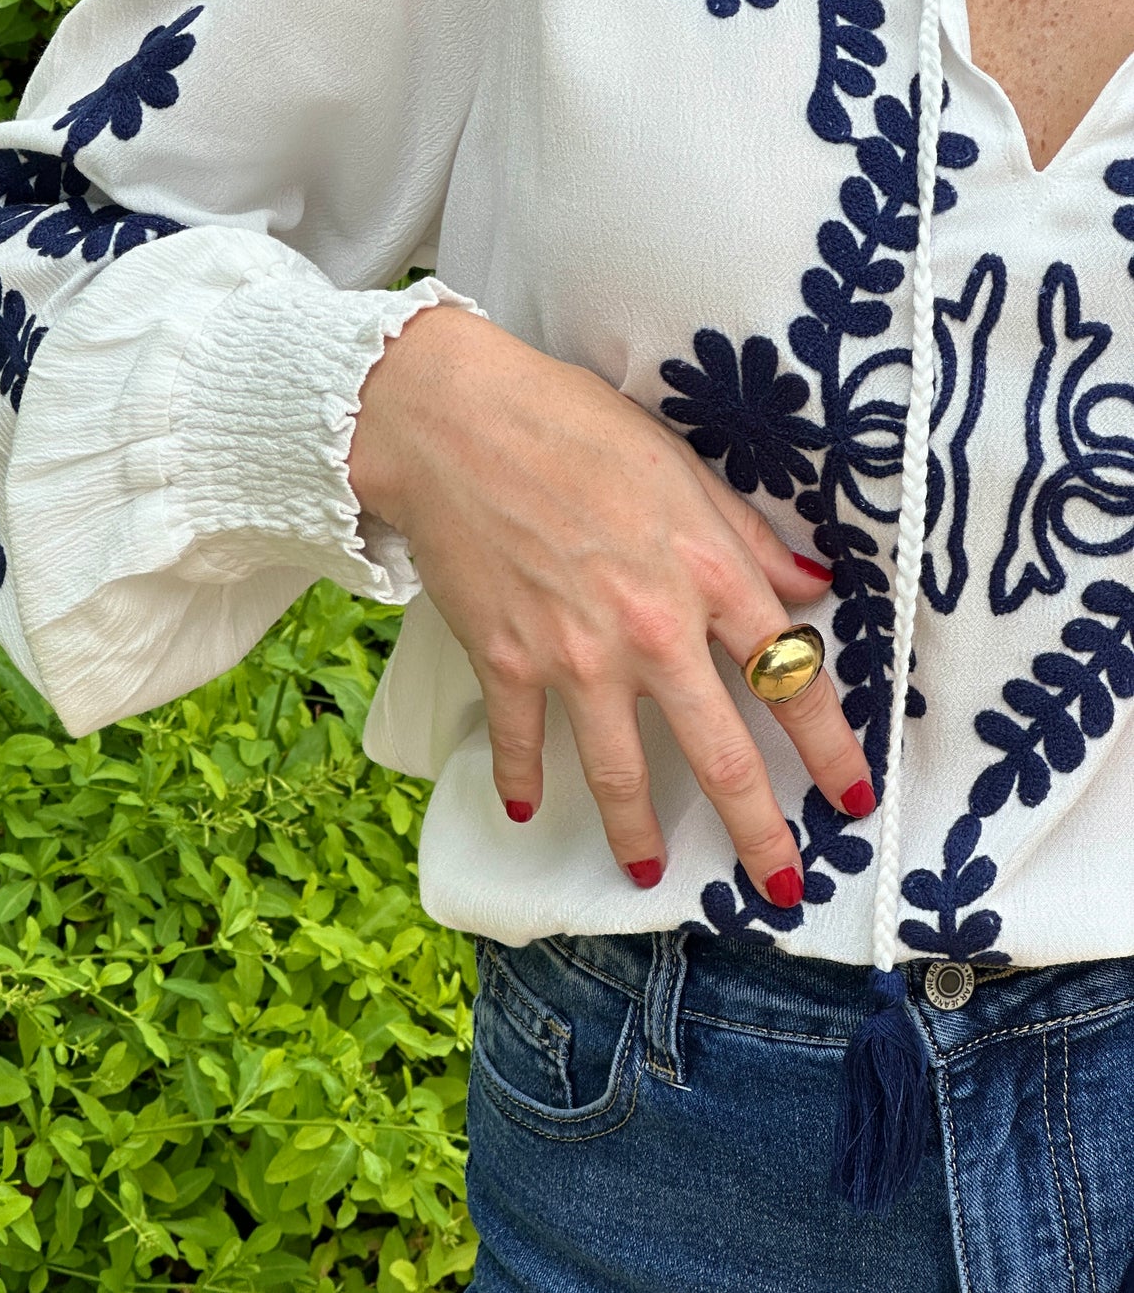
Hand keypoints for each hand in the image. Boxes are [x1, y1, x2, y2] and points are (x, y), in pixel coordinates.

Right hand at [348, 305, 871, 903]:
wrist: (452, 421)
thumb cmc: (571, 425)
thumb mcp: (681, 466)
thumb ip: (746, 538)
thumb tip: (813, 588)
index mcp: (707, 572)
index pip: (791, 678)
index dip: (831, 749)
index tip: (853, 797)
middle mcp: (652, 628)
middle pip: (722, 755)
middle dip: (759, 832)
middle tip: (782, 886)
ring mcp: (575, 655)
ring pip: (622, 774)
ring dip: (639, 834)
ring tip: (652, 872)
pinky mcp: (505, 662)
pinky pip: (524, 743)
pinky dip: (524, 780)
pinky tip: (529, 809)